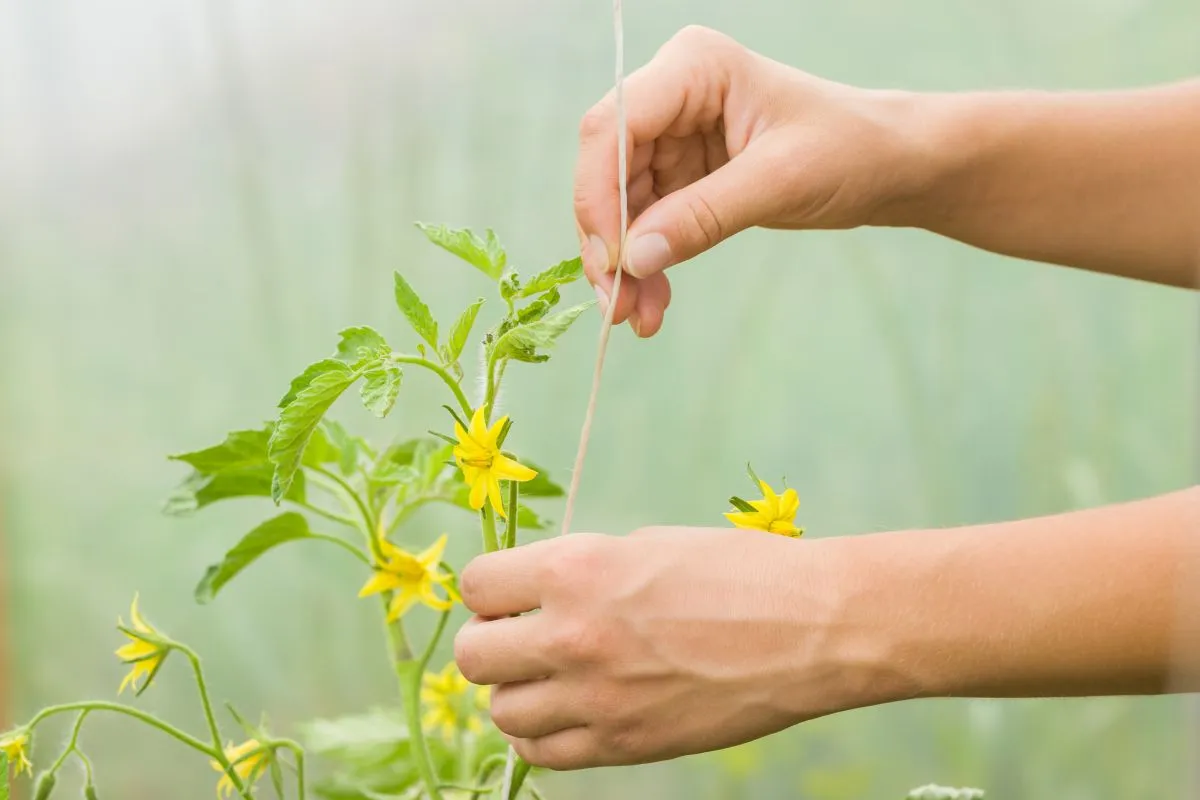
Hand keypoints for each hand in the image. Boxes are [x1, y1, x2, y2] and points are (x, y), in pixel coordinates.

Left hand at [452, 527, 900, 768]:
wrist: (811, 629)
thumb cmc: (738, 571)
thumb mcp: (645, 546)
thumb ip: (577, 571)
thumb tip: (531, 592)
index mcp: (575, 572)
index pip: (477, 585)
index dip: (490, 589)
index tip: (509, 593)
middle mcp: (571, 637)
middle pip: (473, 656)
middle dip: (491, 642)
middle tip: (522, 636)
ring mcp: (595, 699)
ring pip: (501, 711)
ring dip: (517, 691)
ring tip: (551, 675)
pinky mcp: (623, 745)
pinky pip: (542, 752)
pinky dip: (542, 732)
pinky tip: (570, 710)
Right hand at [574, 25, 921, 336]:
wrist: (889, 166)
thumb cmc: (850, 149)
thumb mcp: (780, 181)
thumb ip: (703, 216)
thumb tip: (633, 258)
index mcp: (693, 67)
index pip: (614, 125)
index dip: (598, 194)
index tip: (612, 261)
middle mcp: (671, 95)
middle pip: (605, 169)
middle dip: (607, 240)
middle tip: (616, 304)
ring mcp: (672, 137)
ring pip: (618, 206)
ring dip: (623, 265)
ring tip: (637, 317)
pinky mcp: (681, 176)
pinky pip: (644, 225)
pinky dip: (645, 266)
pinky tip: (653, 304)